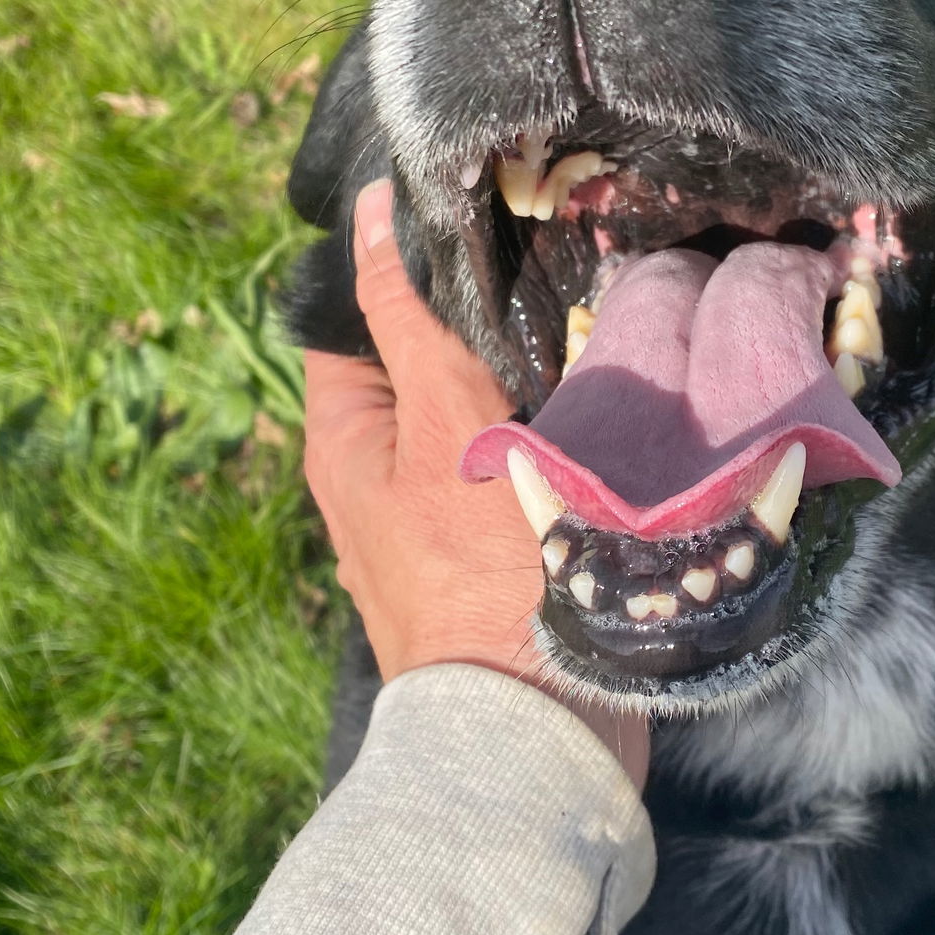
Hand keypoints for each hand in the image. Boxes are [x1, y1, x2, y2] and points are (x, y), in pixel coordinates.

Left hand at [303, 180, 648, 787]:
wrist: (533, 719)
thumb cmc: (478, 565)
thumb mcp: (439, 417)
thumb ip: (404, 318)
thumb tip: (364, 215)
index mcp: (341, 439)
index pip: (355, 316)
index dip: (398, 264)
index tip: (469, 218)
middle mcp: (375, 478)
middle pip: (421, 368)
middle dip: (473, 324)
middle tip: (546, 265)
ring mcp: (434, 522)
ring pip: (474, 420)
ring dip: (518, 381)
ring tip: (581, 323)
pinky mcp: (491, 555)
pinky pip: (509, 472)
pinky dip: (542, 439)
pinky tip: (593, 409)